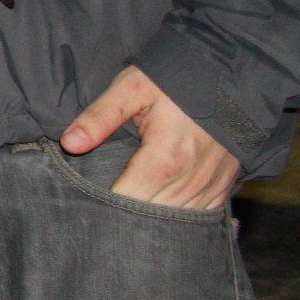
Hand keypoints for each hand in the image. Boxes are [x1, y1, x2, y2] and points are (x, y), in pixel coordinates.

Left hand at [62, 64, 241, 209]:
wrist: (229, 78)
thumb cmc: (175, 81)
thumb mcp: (132, 88)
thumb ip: (100, 117)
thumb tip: (70, 144)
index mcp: (164, 160)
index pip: (127, 202)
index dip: (103, 203)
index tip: (87, 197)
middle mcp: (189, 181)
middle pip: (149, 217)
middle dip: (124, 213)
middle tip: (103, 202)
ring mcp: (208, 187)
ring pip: (173, 221)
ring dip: (151, 218)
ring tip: (128, 205)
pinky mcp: (221, 188)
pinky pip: (197, 217)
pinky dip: (176, 215)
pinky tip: (159, 204)